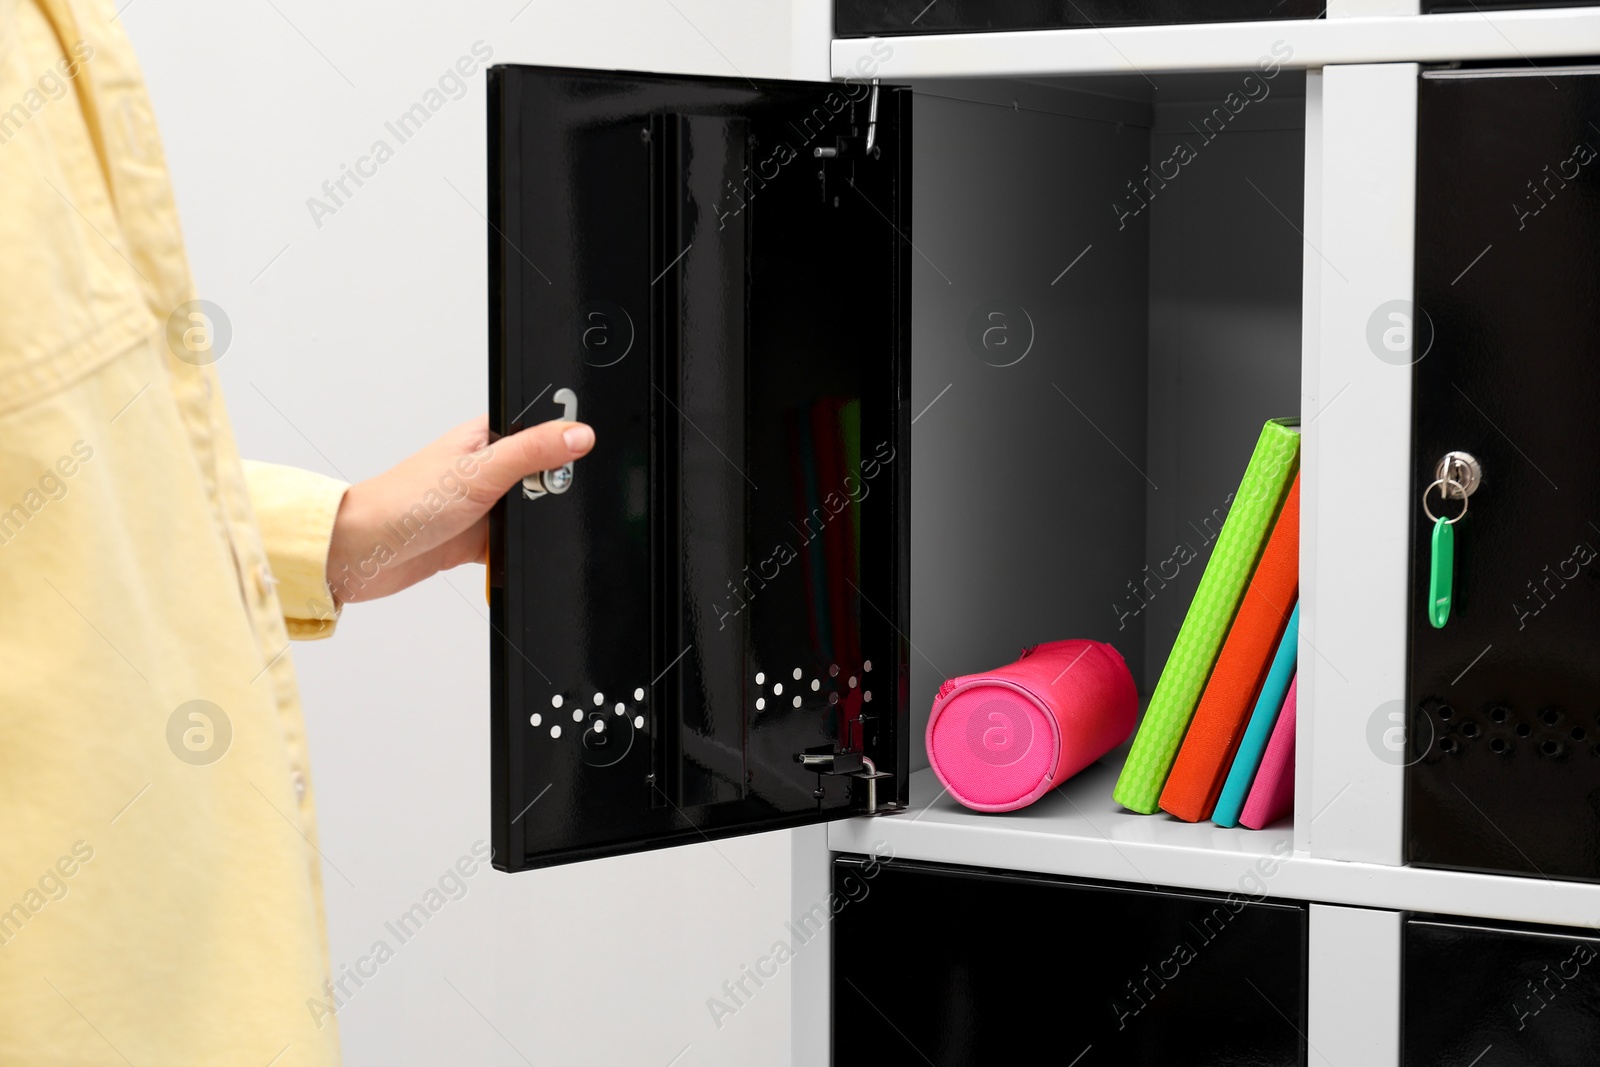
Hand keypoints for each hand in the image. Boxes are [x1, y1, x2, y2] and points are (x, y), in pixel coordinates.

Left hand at [325, 414, 593, 603]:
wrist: (361, 554)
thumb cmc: (401, 503)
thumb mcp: (480, 472)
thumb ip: (533, 451)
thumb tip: (578, 434)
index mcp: (486, 438)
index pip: (542, 429)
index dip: (563, 443)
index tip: (573, 462)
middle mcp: (487, 469)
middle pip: (544, 476)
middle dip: (550, 494)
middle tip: (535, 503)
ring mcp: (483, 505)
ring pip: (532, 514)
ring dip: (530, 526)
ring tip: (512, 528)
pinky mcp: (479, 538)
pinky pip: (515, 545)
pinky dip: (516, 553)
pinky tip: (505, 553)